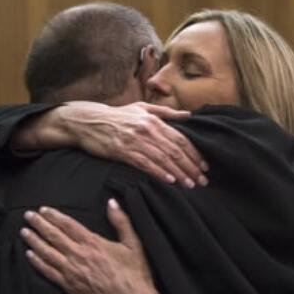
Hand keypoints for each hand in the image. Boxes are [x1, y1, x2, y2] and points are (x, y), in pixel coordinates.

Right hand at [16, 101, 208, 186]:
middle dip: (191, 166)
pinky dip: (158, 172)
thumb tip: (188, 115)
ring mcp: (134, 140)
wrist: (87, 121)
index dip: (194, 153)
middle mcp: (147, 129)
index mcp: (153, 120)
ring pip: (162, 158)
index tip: (205, 166)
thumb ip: (166, 113)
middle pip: (174, 150)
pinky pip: (144, 163)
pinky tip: (169, 180)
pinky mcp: (122, 151)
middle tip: (203, 180)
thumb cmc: (117, 115)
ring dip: (178, 172)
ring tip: (190, 184)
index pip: (180, 139)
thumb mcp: (142, 108)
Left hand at [22, 200, 162, 293]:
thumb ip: (121, 221)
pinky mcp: (69, 286)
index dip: (55, 216)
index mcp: (94, 243)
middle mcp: (79, 255)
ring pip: (47, 253)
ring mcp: (72, 272)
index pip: (69, 225)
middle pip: (54, 236)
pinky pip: (48, 272)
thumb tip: (112, 202)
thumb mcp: (133, 244)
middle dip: (39, 224)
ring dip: (34, 241)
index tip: (44, 210)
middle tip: (28, 215)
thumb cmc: (134, 274)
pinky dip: (37, 262)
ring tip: (24, 232)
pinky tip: (29, 255)